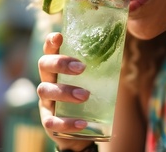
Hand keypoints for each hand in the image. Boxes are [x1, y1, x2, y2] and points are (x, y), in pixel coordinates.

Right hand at [37, 32, 93, 150]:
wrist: (83, 131)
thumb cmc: (89, 99)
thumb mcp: (93, 82)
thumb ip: (101, 67)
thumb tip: (121, 45)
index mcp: (58, 69)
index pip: (50, 50)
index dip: (51, 42)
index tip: (59, 36)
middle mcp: (48, 81)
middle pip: (44, 65)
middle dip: (60, 63)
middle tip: (82, 68)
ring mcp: (46, 101)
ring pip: (45, 90)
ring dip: (65, 91)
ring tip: (85, 95)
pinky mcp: (48, 121)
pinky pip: (51, 121)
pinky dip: (66, 122)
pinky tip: (82, 122)